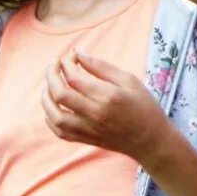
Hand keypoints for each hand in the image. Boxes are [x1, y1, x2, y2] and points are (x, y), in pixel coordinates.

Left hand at [42, 49, 167, 162]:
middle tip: (54, 64)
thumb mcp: (129, 80)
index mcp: (108, 97)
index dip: (67, 63)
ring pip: (54, 114)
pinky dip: (49, 116)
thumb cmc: (144, 107)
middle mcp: (95, 114)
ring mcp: (87, 129)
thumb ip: (102, 67)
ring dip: (46, 97)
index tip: (71, 56)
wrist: (150, 140)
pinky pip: (58, 130)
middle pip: (60, 94)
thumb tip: (78, 55)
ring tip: (49, 84)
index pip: (75, 78)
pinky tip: (53, 105)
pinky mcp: (84, 139)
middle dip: (51, 75)